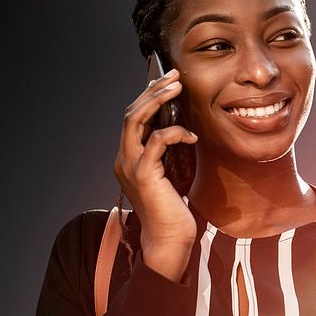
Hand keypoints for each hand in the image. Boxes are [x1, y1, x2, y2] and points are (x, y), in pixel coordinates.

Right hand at [114, 68, 197, 280]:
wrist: (170, 239)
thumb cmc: (175, 209)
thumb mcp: (172, 173)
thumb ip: (169, 152)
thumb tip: (182, 125)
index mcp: (129, 157)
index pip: (133, 118)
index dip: (148, 96)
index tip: (168, 80)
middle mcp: (123, 159)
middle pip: (130, 113)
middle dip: (152, 90)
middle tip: (174, 76)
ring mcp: (130, 166)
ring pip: (135, 120)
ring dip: (157, 100)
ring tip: (177, 87)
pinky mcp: (144, 174)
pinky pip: (156, 142)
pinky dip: (174, 132)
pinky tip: (192, 135)